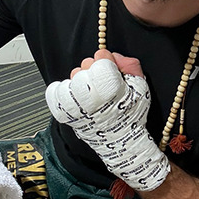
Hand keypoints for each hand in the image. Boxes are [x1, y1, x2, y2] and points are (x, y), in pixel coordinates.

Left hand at [46, 50, 169, 191]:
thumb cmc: (131, 116)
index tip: (110, 67)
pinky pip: (57, 90)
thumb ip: (130, 65)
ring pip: (73, 76)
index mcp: (111, 88)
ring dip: (82, 79)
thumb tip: (114, 56)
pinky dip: (66, 90)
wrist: (121, 142)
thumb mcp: (141, 88)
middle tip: (103, 82)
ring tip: (92, 92)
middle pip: (86, 64)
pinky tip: (78, 97)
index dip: (106, 59)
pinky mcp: (65, 113)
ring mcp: (76, 104)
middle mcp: (91, 95)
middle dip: (94, 69)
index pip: (101, 57)